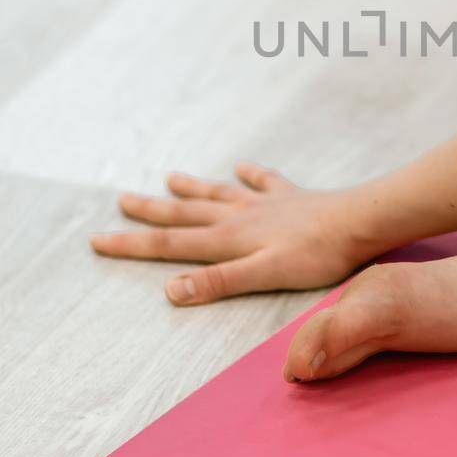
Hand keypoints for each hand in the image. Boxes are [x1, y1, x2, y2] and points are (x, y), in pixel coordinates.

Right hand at [89, 162, 373, 305]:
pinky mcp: (292, 198)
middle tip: (119, 201)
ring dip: (192, 189)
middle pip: (186, 215)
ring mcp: (265, 204)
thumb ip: (219, 282)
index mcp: (229, 239)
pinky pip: (265, 182)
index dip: (132, 244)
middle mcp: (240, 217)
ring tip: (169, 178)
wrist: (360, 221)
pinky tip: (242, 166)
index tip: (96, 239)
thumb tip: (169, 290)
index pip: (171, 245)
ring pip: (218, 194)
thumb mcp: (264, 275)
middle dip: (150, 212)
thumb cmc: (316, 255)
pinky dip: (250, 174)